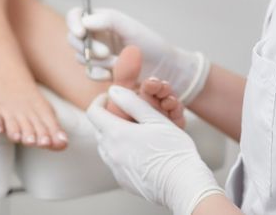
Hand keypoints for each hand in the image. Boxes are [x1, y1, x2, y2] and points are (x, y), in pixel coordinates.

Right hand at [66, 7, 208, 102]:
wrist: (165, 69)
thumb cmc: (150, 44)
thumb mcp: (130, 27)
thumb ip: (108, 20)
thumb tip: (85, 21)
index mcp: (102, 20)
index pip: (76, 15)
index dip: (73, 23)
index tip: (81, 33)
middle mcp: (96, 35)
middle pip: (73, 38)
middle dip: (87, 47)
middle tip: (106, 53)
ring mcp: (97, 54)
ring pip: (80, 57)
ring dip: (98, 61)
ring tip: (118, 62)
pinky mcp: (101, 71)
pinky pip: (90, 72)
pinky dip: (100, 74)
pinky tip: (113, 75)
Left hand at [87, 86, 223, 214]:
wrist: (182, 184)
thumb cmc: (173, 150)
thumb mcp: (155, 119)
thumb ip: (132, 102)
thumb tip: (113, 90)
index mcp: (116, 134)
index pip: (94, 113)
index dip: (100, 101)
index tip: (109, 97)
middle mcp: (111, 153)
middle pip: (99, 130)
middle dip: (108, 118)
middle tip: (126, 113)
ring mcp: (116, 169)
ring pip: (106, 148)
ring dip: (114, 137)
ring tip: (135, 132)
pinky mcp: (124, 181)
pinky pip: (115, 163)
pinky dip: (121, 153)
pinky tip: (140, 151)